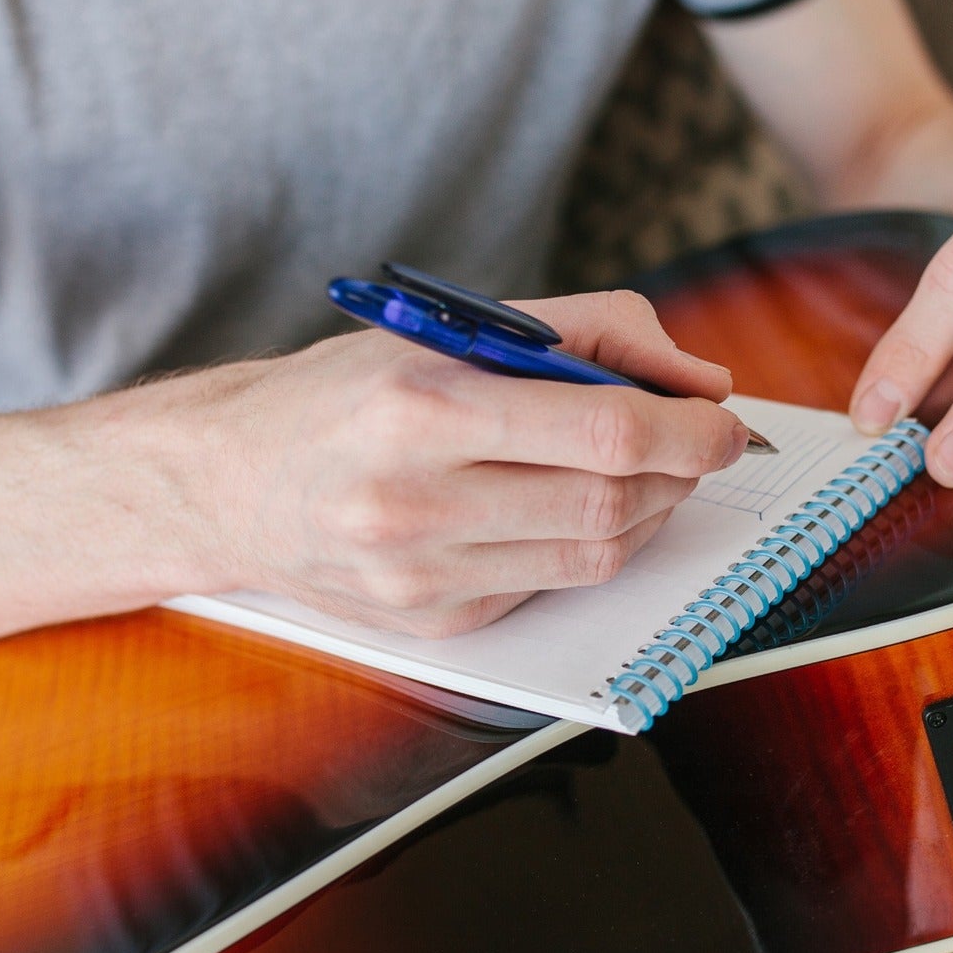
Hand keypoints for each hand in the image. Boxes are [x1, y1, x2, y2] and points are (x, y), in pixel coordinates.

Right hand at [183, 291, 748, 636]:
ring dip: (647, 512)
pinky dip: (585, 544)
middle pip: (609, 502)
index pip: (602, 432)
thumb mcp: (451, 329)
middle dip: (679, 472)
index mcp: (422, 407)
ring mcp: (421, 577)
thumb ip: (585, 333)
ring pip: (593, 554)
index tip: (723, 418)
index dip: (688, 429)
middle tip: (698, 443)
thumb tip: (697, 381)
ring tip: (645, 473)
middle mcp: (415, 501)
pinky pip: (549, 584)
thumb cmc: (347, 393)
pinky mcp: (431, 623)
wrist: (229, 483)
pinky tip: (568, 507)